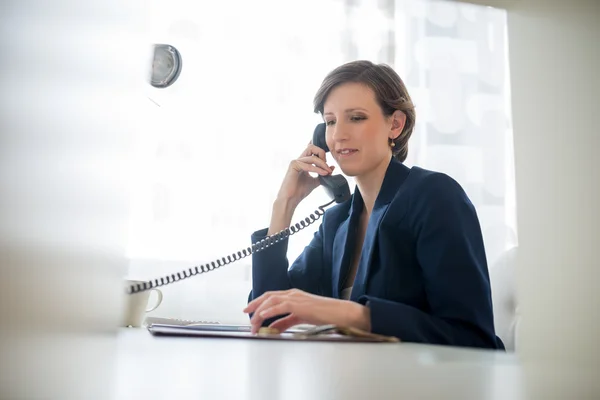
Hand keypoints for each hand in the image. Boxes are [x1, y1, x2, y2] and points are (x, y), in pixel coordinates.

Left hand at [243, 289, 370, 333]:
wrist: (340, 313)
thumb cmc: (324, 315)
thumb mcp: (300, 318)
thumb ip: (285, 322)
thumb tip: (272, 328)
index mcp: (293, 296)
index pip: (271, 296)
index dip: (258, 303)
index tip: (249, 311)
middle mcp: (293, 294)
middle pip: (268, 296)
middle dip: (255, 304)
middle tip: (245, 313)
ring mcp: (296, 298)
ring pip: (272, 300)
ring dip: (260, 311)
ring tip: (253, 322)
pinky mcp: (300, 304)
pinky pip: (281, 306)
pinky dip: (269, 310)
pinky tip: (262, 316)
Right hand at [275, 143, 334, 204]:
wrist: (291, 199)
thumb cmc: (300, 191)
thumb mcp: (315, 181)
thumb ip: (322, 174)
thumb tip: (332, 167)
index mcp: (303, 162)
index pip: (314, 151)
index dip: (323, 156)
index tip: (328, 168)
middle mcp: (299, 160)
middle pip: (311, 147)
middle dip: (322, 154)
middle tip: (327, 165)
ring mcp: (295, 162)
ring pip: (312, 156)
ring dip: (322, 164)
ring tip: (328, 172)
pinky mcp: (293, 165)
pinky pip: (309, 165)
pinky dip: (318, 169)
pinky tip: (324, 174)